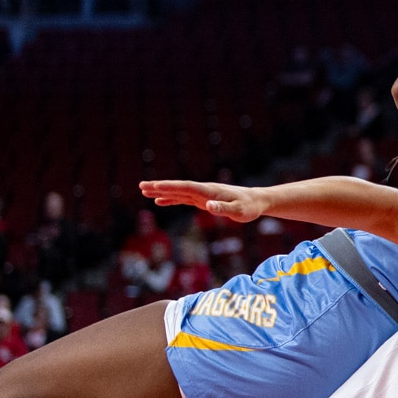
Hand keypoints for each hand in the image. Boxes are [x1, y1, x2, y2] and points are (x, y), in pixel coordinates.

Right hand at [139, 180, 267, 222]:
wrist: (256, 201)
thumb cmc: (248, 207)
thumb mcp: (238, 211)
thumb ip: (223, 208)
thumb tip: (207, 205)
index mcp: (209, 191)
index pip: (185, 187)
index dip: (169, 187)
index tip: (153, 186)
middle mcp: (204, 190)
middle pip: (178, 188)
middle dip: (160, 187)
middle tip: (141, 186)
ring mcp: (203, 194)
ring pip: (179, 192)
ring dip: (162, 192)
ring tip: (145, 191)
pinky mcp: (204, 200)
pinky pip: (184, 199)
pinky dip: (171, 199)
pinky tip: (161, 202)